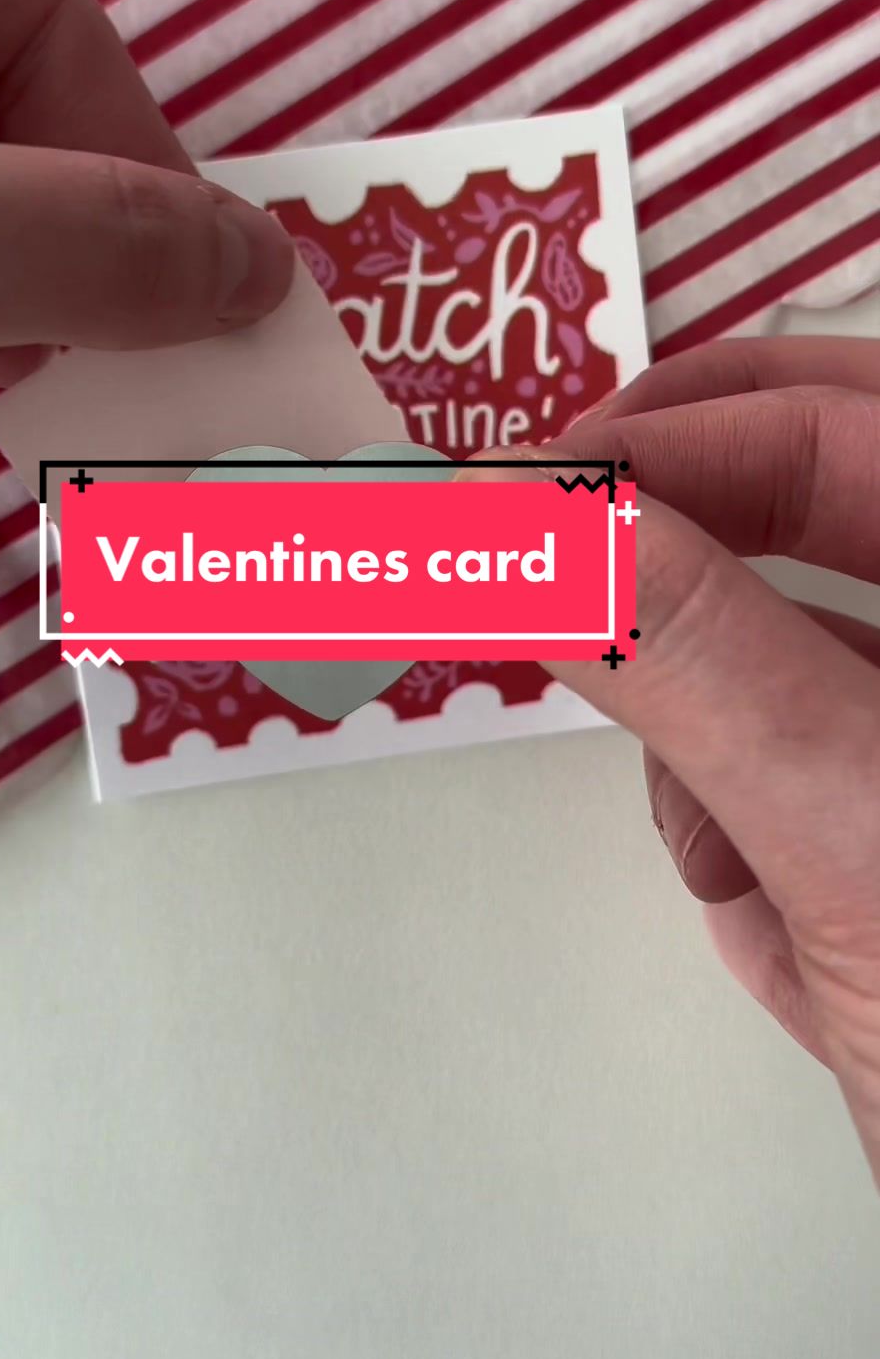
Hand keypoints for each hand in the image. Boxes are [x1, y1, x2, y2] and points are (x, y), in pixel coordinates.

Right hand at [488, 339, 879, 1181]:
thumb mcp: (856, 833)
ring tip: (738, 864)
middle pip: (811, 507)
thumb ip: (691, 654)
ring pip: (777, 659)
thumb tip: (536, 516)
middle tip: (535, 547)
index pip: (845, 428)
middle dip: (672, 547)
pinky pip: (776, 779)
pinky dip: (740, 841)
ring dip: (715, 744)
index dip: (671, 437)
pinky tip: (778, 931)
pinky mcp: (878, 845)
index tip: (515, 491)